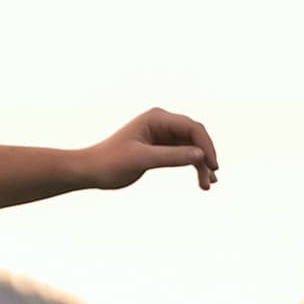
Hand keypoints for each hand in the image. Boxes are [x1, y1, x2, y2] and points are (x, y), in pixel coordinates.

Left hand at [75, 106, 219, 192]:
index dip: (206, 146)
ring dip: (201, 164)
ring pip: (191, 147)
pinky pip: (183, 154)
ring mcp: (162, 135)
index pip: (191, 128)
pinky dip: (192, 166)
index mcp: (156, 118)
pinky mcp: (160, 148)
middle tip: (212, 179)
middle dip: (205, 157)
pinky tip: (201, 181)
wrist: (91, 170)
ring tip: (207, 185)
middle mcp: (162, 123)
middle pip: (195, 137)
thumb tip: (201, 155)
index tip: (212, 166)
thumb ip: (172, 157)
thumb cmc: (111, 162)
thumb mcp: (142, 160)